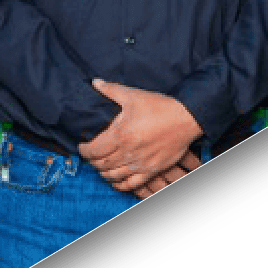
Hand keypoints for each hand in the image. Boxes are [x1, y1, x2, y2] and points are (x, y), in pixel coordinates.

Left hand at [77, 78, 202, 192]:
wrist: (185, 118)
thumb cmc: (158, 106)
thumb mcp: (132, 95)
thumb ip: (111, 90)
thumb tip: (95, 82)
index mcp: (120, 135)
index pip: (94, 150)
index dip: (84, 151)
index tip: (81, 146)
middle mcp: (128, 152)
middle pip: (101, 164)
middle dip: (92, 162)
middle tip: (90, 156)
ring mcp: (140, 164)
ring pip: (114, 176)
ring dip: (103, 173)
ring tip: (100, 167)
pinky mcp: (152, 170)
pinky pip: (131, 184)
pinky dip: (120, 185)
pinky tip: (116, 181)